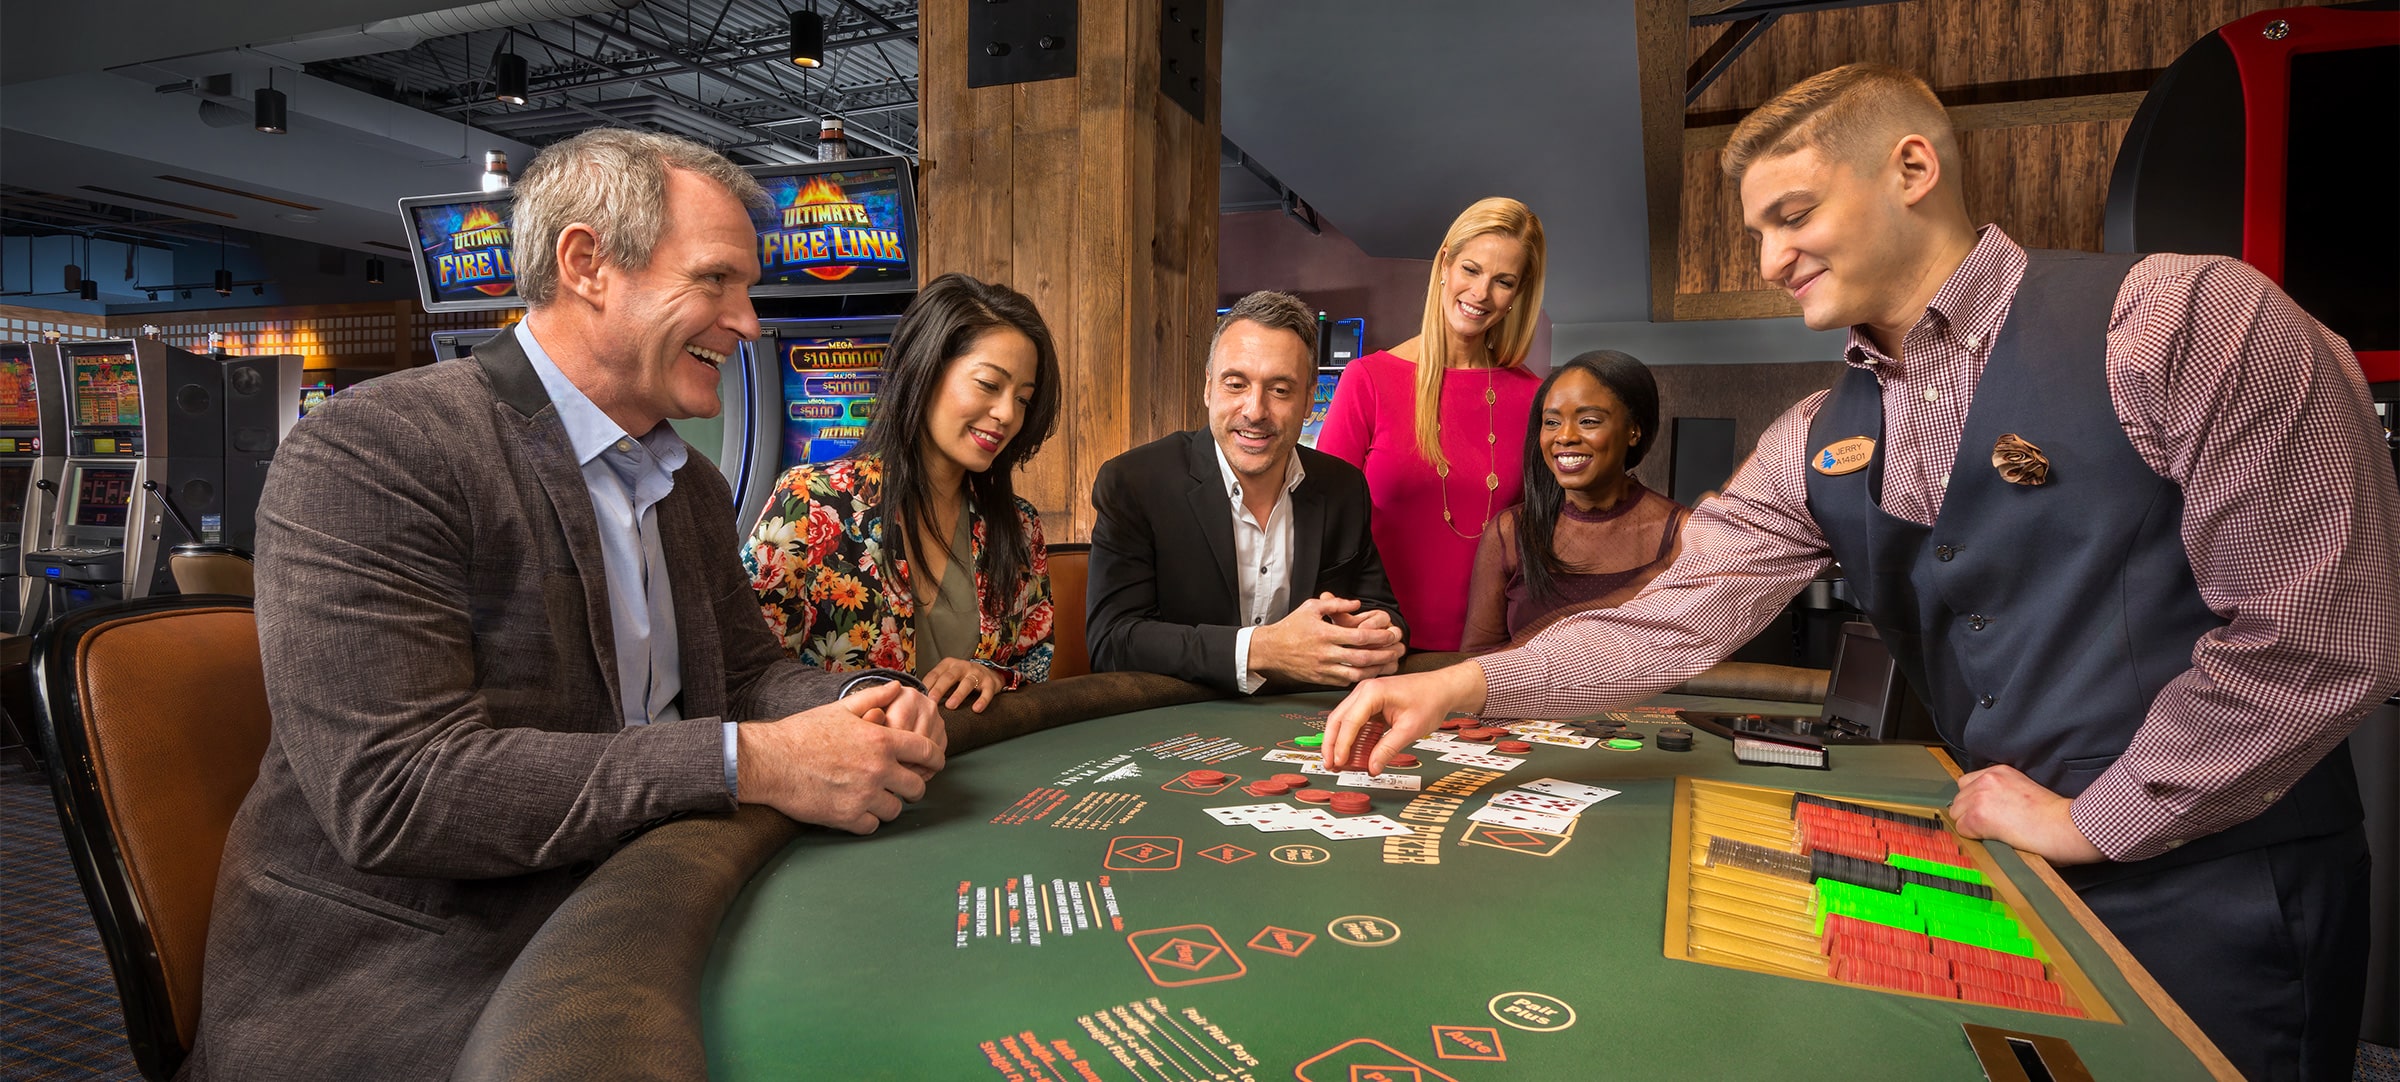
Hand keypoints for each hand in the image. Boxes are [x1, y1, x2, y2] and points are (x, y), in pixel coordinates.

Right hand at [735, 681, 946, 833]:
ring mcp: (864, 796)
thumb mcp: (841, 708)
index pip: (927, 752)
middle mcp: (878, 769)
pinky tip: (858, 808)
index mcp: (881, 740)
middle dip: (912, 786)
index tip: (935, 764)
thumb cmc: (803, 732)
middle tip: (902, 785)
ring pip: (896, 810)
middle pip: (916, 787)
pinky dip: (868, 820)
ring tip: (875, 796)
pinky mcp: (847, 818)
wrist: (770, 760)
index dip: (936, 759)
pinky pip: (873, 825)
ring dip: (889, 804)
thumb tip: (896, 688)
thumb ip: (874, 698)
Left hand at [922, 657, 1006, 712]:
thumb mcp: (947, 676)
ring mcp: (976, 674)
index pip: (935, 674)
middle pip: (949, 677)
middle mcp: (962, 667)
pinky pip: (987, 692)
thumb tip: (916, 698)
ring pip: (967, 683)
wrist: (989, 673)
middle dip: (940, 689)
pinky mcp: (990, 682)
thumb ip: (935, 684)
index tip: (920, 697)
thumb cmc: (962, 678)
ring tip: (951, 705)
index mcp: (948, 664)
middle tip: (932, 700)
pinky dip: (982, 700)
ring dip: (958, 694)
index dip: (927, 685)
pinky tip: (976, 709)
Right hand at [1249, 595, 1405, 686]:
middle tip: (1398, 651)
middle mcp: (1326, 653)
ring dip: (1376, 670)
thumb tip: (1357, 605)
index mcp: (1325, 634)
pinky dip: (1360, 678)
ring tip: (1390, 664)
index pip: (1359, 637)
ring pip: (1356, 674)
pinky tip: (1371, 673)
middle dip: (1384, 655)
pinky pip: (1345, 682)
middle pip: (1362, 658)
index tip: (1391, 635)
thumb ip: (1335, 603)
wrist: (1271, 650)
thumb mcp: (1311, 607)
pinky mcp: (1321, 679)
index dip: (1379, 637)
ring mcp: (1323, 669)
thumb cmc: (1291, 627)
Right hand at [1320, 661, 1488, 773]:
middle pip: (1338, 719)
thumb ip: (1388, 749)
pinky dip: (1351, 737)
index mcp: (1372, 692)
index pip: (1349, 721)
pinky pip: (1355, 721)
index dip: (1341, 745)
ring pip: (1343, 720)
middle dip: (1332, 744)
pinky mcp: (1370, 703)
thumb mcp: (1410, 729)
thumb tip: (1373, 767)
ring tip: (1338, 762)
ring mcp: (1366, 695)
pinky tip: (1352, 753)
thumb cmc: (1430, 700)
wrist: (1442, 688)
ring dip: (1339, 741)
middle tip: (1331, 765)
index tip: (1339, 762)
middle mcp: (1364, 690)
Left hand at [1949, 764, 2104, 865]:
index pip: (1968, 784)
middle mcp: (1987, 779)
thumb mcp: (2023, 790)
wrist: (2065, 825)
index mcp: (2000, 771)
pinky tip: (1993, 839)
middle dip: (1970, 813)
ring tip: (1993, 833)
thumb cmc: (2054, 815)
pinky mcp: (1977, 816)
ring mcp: (1980, 796)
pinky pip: (1962, 829)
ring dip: (1970, 825)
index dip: (1975, 801)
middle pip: (1959, 799)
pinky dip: (1974, 837)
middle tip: (1990, 826)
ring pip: (1957, 814)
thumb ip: (2002, 792)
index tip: (1987, 813)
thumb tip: (1988, 808)